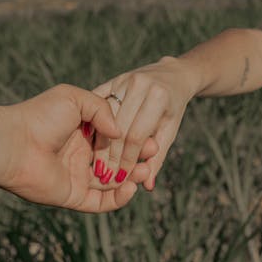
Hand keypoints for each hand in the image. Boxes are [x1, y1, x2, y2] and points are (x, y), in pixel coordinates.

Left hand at [0, 84, 156, 212]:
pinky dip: (118, 198)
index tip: (151, 135)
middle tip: (152, 153)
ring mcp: (76, 177)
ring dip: (131, 178)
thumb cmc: (40, 116)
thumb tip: (120, 133)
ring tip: (145, 170)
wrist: (13, 143)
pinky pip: (101, 202)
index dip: (132, 138)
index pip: (113, 139)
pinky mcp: (72, 196)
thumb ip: (102, 109)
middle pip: (116, 161)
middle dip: (136, 158)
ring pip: (112, 183)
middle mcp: (80, 156)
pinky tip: (131, 187)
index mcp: (80, 133)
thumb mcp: (75, 98)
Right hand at [91, 57, 192, 190]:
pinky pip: (98, 104)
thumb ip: (157, 157)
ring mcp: (124, 79)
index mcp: (159, 97)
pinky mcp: (113, 79)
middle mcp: (140, 84)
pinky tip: (88, 142)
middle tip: (102, 177)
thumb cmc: (173, 108)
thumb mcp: (170, 131)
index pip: (136, 135)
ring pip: (105, 117)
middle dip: (110, 155)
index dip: (127, 159)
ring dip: (99, 142)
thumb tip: (147, 186)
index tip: (119, 179)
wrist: (174, 75)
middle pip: (118, 127)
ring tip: (95, 163)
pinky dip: (93, 122)